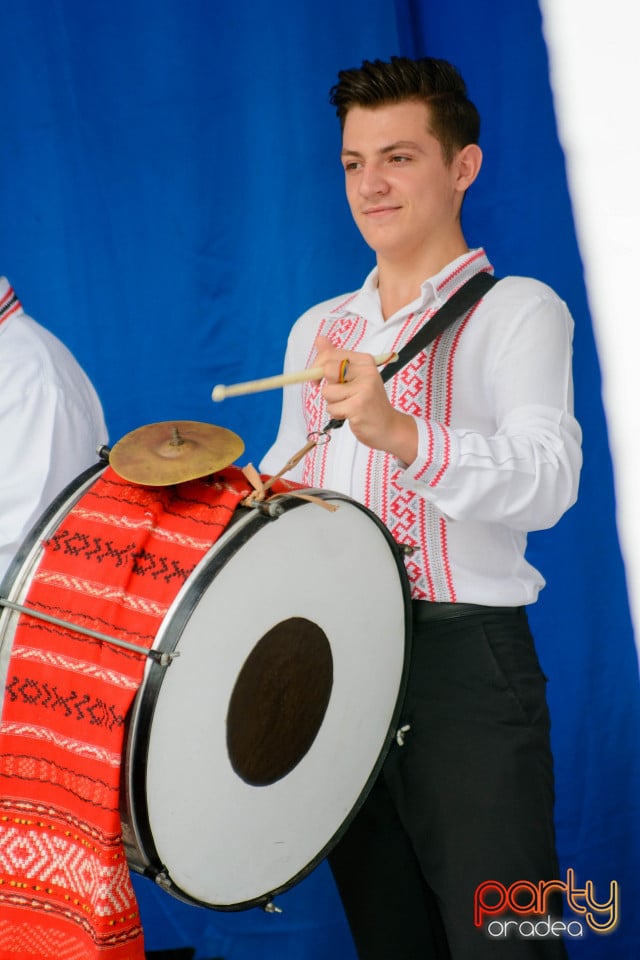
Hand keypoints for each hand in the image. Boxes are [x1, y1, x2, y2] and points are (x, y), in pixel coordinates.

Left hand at [315, 335, 417, 462]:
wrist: (388, 426)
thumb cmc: (368, 401)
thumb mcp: (354, 376)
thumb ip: (335, 358)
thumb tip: (319, 339)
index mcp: (365, 360)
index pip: (330, 355)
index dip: (317, 367)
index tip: (319, 379)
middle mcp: (366, 371)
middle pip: (326, 370)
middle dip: (325, 386)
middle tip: (337, 395)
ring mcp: (364, 389)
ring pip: (327, 392)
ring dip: (332, 403)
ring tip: (348, 406)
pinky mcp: (358, 406)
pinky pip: (332, 408)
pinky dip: (337, 415)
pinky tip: (351, 414)